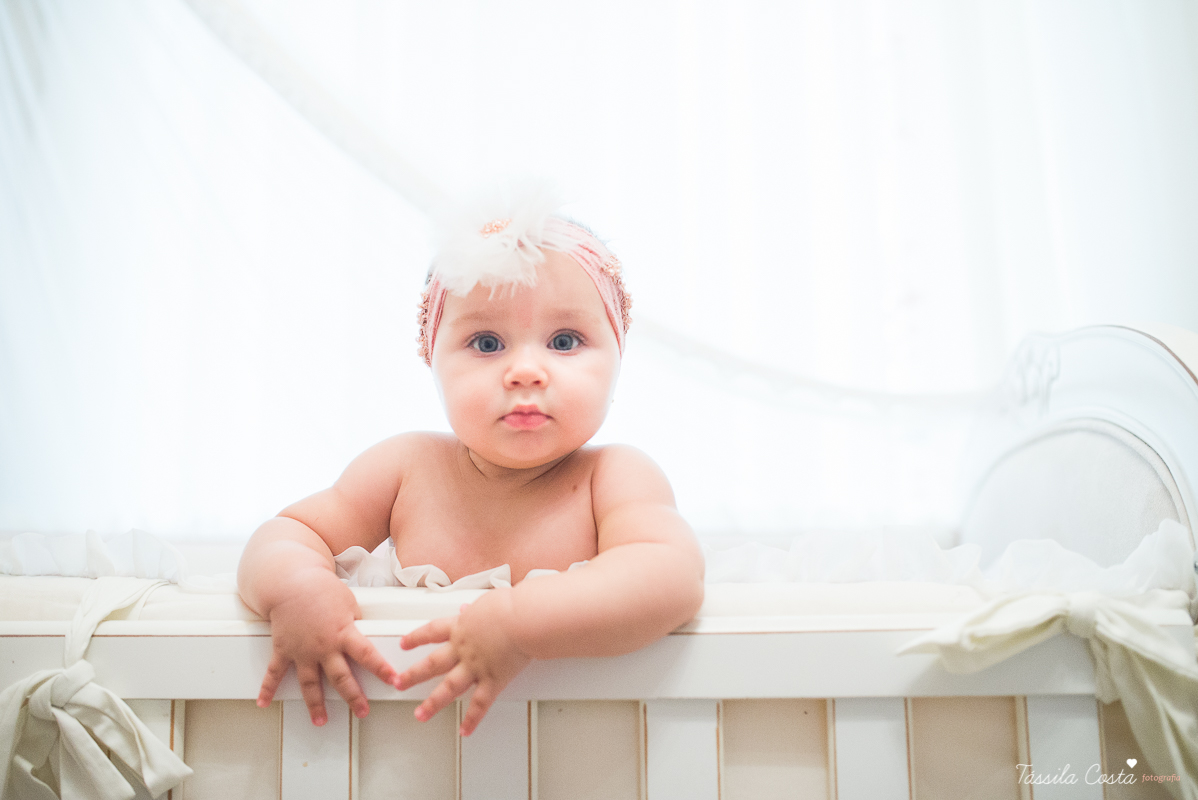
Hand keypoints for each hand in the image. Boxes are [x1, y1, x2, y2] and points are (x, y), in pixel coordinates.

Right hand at [258, 567, 400, 724]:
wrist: (291, 581)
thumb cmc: (322, 589)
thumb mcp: (349, 603)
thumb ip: (355, 624)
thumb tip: (363, 637)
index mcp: (343, 633)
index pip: (367, 655)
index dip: (382, 669)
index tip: (394, 681)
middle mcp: (323, 646)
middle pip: (341, 677)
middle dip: (353, 697)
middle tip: (362, 711)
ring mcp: (302, 651)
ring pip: (310, 683)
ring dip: (315, 704)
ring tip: (320, 721)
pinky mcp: (283, 650)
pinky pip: (274, 673)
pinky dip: (267, 689)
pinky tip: (263, 703)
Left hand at [397, 589, 530, 735]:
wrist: (524, 620)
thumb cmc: (510, 607)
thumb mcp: (487, 602)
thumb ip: (475, 609)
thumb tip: (469, 609)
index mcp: (461, 627)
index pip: (431, 631)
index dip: (416, 637)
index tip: (405, 643)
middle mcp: (463, 649)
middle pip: (432, 664)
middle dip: (412, 675)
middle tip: (399, 683)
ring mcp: (476, 667)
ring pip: (448, 688)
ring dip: (432, 703)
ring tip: (420, 714)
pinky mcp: (493, 680)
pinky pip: (480, 704)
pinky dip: (473, 719)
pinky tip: (465, 729)